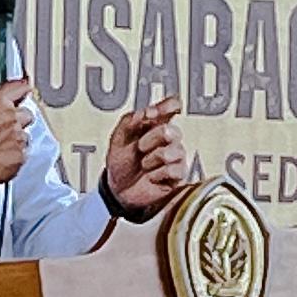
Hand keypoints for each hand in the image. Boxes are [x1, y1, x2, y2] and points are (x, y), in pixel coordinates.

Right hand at [0, 78, 34, 185]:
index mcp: (0, 103)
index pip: (22, 87)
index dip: (20, 90)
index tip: (19, 92)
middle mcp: (12, 119)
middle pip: (26, 112)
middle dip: (16, 116)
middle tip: (1, 123)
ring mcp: (18, 138)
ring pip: (25, 132)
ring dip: (15, 135)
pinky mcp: (20, 156)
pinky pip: (24, 151)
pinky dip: (14, 152)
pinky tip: (0, 151)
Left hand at [102, 96, 191, 215]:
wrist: (118, 189)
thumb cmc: (121, 161)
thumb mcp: (118, 138)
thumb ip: (131, 120)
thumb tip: (147, 111)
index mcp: (155, 123)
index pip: (173, 106)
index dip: (167, 106)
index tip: (152, 114)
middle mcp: (169, 138)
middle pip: (172, 130)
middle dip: (151, 139)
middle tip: (140, 147)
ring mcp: (175, 156)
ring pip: (174, 151)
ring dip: (153, 158)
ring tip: (144, 164)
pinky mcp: (178, 175)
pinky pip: (174, 170)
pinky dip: (157, 174)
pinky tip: (152, 176)